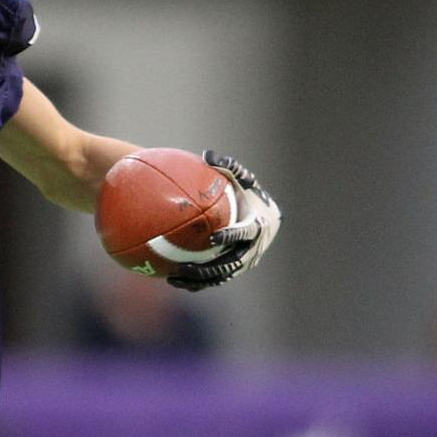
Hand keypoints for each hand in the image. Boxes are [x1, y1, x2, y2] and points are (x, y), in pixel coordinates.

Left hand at [165, 153, 280, 291]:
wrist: (265, 217)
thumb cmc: (250, 196)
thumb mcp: (243, 180)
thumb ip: (228, 168)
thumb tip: (206, 154)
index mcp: (257, 227)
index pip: (244, 235)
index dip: (230, 237)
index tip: (212, 238)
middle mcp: (252, 250)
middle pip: (229, 265)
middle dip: (207, 269)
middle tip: (184, 266)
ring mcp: (243, 264)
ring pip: (220, 277)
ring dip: (197, 280)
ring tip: (173, 279)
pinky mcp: (233, 272)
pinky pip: (213, 281)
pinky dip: (195, 283)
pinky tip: (172, 280)